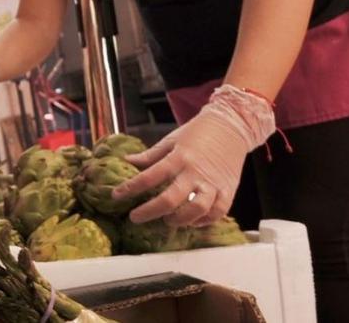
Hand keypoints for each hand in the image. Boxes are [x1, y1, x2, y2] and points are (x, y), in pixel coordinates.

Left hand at [112, 85, 275, 226]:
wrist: (231, 126)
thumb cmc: (198, 132)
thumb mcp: (171, 140)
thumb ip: (150, 155)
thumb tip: (127, 161)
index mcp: (179, 157)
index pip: (150, 176)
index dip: (130, 188)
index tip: (116, 196)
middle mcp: (195, 171)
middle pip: (171, 199)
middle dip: (150, 211)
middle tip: (136, 217)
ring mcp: (213, 182)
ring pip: (197, 209)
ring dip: (180, 220)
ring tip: (168, 220)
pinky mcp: (228, 189)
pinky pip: (218, 212)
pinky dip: (204, 221)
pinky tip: (192, 221)